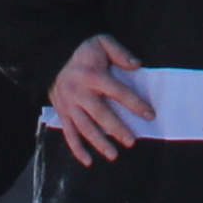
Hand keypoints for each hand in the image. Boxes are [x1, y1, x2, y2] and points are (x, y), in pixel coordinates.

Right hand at [48, 33, 157, 165]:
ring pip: (84, 127)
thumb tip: (137, 65)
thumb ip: (119, 53)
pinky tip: (88, 161)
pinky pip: (68, 133)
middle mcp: (80, 92)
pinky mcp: (62, 112)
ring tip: (113, 155)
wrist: (52, 54)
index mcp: (93, 76)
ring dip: (99, 142)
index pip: (118, 92)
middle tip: (131, 142)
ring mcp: (69, 104)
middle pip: (101, 114)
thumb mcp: (101, 41)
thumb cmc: (82, 50)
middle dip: (117, 129)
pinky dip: (77, 148)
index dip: (135, 103)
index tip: (150, 114)